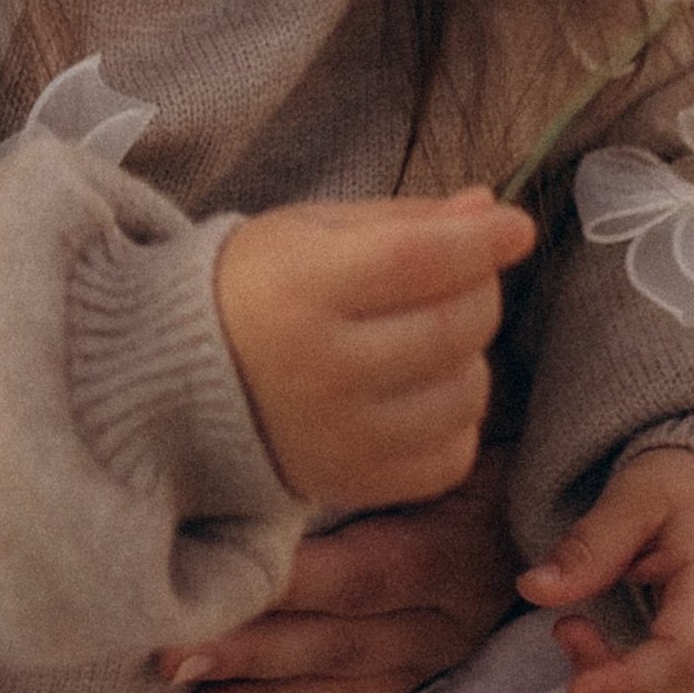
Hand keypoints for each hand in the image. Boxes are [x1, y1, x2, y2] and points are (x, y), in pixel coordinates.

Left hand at [158, 448, 519, 692]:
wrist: (549, 481)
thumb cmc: (483, 438)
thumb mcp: (450, 432)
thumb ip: (380, 450)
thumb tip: (286, 430)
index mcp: (453, 546)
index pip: (359, 575)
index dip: (285, 589)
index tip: (208, 588)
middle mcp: (451, 611)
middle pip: (342, 641)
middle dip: (253, 656)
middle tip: (171, 661)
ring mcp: (443, 649)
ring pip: (350, 688)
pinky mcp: (432, 670)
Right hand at [213, 188, 528, 515]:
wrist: (176, 379)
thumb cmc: (255, 287)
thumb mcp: (313, 231)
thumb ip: (405, 219)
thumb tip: (490, 210)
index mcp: (303, 287)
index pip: (419, 259)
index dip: (480, 241)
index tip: (517, 227)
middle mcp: (321, 368)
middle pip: (452, 325)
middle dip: (479, 289)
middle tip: (460, 275)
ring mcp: (340, 435)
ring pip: (465, 392)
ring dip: (470, 356)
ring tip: (431, 336)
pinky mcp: (353, 483)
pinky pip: (452, 455)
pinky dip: (455, 418)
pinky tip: (421, 391)